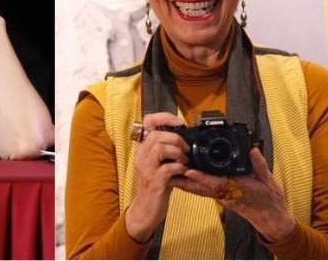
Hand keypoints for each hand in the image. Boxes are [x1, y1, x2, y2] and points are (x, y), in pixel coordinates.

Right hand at [125, 112, 188, 242]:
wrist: (146, 210)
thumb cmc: (156, 186)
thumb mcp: (158, 164)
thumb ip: (166, 151)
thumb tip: (185, 138)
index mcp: (143, 149)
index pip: (147, 122)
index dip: (164, 117)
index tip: (179, 123)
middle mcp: (141, 156)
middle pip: (156, 135)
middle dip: (176, 139)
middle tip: (186, 150)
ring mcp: (146, 169)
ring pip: (160, 148)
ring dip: (178, 152)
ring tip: (184, 161)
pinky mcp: (154, 182)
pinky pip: (167, 168)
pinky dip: (180, 168)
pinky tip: (184, 172)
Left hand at [173, 147, 295, 241]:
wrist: (271, 217)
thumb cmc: (269, 201)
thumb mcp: (268, 181)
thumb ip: (259, 165)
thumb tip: (253, 151)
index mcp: (236, 189)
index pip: (216, 182)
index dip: (202, 177)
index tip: (189, 171)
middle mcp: (225, 194)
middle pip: (200, 188)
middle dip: (184, 181)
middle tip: (168, 173)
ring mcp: (222, 196)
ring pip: (199, 190)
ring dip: (185, 183)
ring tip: (169, 176)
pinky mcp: (221, 196)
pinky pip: (203, 191)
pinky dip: (192, 185)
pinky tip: (183, 180)